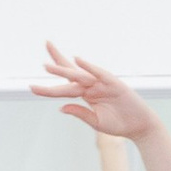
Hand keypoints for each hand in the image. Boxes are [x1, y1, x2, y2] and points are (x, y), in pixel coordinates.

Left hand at [32, 44, 152, 138]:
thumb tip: (61, 107)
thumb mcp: (95, 121)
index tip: (31, 87)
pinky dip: (89, 67)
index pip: (64, 87)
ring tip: (47, 66)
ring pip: (79, 75)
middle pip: (70, 72)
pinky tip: (78, 60)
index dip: (49, 87)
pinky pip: (99, 73)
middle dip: (56, 62)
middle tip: (46, 44)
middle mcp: (91, 86)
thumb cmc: (118, 124)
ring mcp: (102, 84)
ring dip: (64, 69)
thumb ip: (79, 112)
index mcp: (86, 95)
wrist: (139, 127)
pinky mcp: (113, 83)